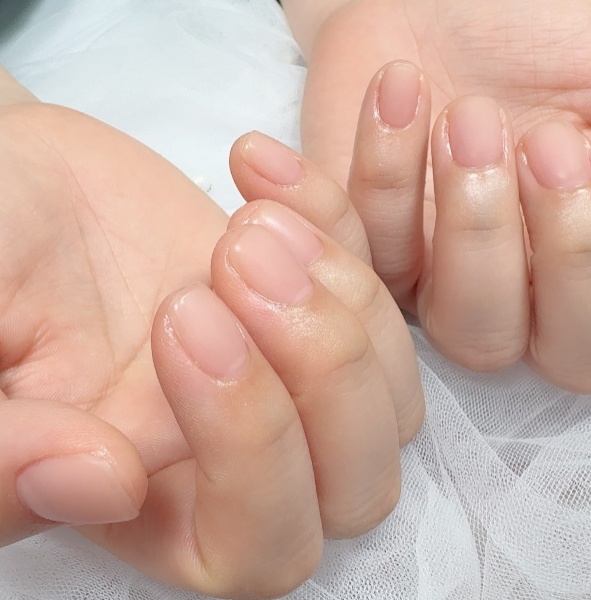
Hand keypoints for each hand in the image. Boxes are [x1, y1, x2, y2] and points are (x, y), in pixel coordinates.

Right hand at [0, 103, 422, 597]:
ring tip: (253, 223)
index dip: (249, 446)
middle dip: (322, 367)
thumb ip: (2, 449)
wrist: (21, 195)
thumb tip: (103, 482)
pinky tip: (256, 168)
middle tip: (238, 262)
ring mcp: (290, 374)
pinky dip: (338, 216)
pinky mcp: (311, 294)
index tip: (177, 319)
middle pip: (359, 483)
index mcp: (159, 507)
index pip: (261, 547)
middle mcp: (243, 455)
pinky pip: (380, 276)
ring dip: (347, 296)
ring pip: (394, 392)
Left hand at [232, 71, 590, 392]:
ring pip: (479, 335)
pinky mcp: (375, 266)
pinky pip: (379, 261)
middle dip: (582, 252)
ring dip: (481, 228)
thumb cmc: (531, 39)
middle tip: (556, 145)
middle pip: (583, 358)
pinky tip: (405, 93)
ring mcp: (449, 292)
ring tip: (473, 122)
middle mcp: (536, 300)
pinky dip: (390, 170)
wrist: (428, 8)